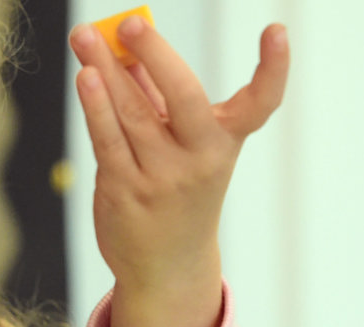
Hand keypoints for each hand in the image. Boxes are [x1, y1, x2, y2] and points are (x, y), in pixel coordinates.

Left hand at [69, 15, 288, 326]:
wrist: (168, 265)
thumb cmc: (175, 187)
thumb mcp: (181, 141)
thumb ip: (155, 92)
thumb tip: (126, 44)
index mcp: (224, 142)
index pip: (258, 103)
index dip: (273, 68)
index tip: (278, 31)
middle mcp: (201, 160)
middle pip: (184, 99)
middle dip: (157, 56)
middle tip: (130, 23)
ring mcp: (163, 179)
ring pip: (133, 114)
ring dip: (106, 71)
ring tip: (86, 37)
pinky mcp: (126, 192)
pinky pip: (108, 141)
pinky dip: (95, 107)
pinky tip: (86, 78)